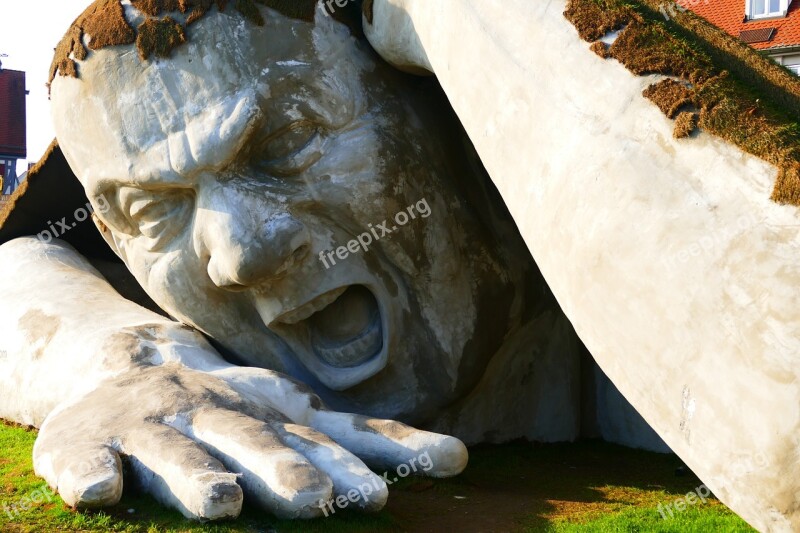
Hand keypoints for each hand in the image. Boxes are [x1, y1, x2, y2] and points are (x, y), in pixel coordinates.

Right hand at [32, 362, 467, 519]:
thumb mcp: (294, 417)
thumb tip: (463, 457)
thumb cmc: (227, 407)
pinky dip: (92, 476)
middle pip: (254, 445)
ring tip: (222, 502)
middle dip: (284, 472)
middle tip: (316, 501)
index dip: (350, 466)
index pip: (319, 440)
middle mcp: (215, 415)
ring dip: (200, 478)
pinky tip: (101, 494)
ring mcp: (152, 428)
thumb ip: (363, 443)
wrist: (123, 365)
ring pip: (178, 456)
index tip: (382, 497)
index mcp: (268, 414)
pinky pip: (87, 461)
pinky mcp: (90, 442)